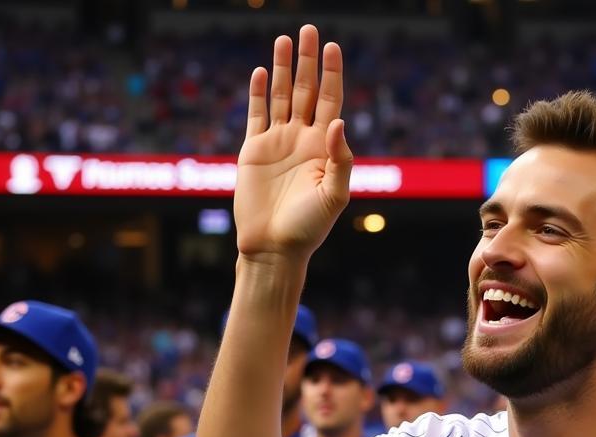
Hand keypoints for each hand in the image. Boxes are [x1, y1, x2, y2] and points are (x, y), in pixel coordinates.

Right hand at [235, 25, 352, 262]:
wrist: (274, 247)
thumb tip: (337, 121)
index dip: (333, 75)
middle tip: (310, 30)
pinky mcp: (255, 151)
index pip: (332, 103)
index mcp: (325, 150)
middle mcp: (303, 141)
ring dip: (284, 69)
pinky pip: (257, 115)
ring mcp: (278, 144)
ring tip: (285, 39)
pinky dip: (259, 93)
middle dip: (309, 62)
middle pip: (308, 92)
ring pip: (282, 97)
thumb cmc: (309, 228)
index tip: (334, 47)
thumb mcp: (334, 196)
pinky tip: (262, 72)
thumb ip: (341, 160)